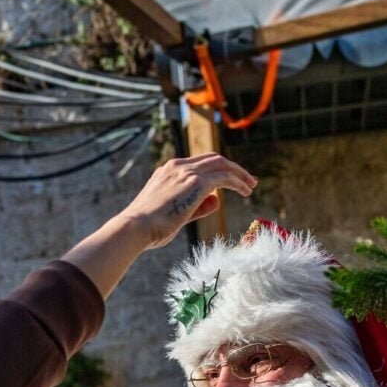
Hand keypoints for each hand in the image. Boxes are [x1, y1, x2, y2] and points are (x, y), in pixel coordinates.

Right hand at [61, 154, 258, 298]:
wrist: (136, 227)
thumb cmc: (150, 227)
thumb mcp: (176, 215)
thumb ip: (198, 206)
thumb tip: (217, 200)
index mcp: (169, 171)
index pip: (199, 164)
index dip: (218, 170)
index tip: (232, 181)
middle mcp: (178, 166)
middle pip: (213, 159)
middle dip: (233, 169)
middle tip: (249, 180)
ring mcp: (186, 172)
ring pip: (221, 164)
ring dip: (239, 174)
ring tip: (251, 186)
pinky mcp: (195, 182)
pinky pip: (223, 177)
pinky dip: (237, 181)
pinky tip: (245, 191)